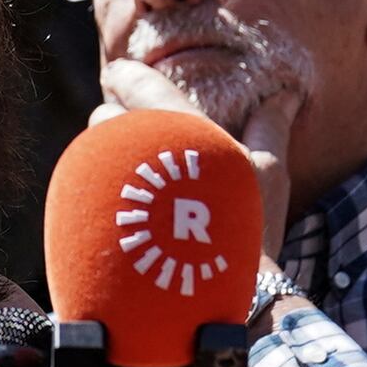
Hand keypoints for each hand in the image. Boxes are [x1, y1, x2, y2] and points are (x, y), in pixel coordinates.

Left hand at [98, 53, 300, 307]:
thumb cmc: (241, 226)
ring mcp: (104, 180)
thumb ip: (270, 128)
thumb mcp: (267, 173)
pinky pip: (84, 189)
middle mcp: (131, 144)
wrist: (200, 292)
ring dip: (103, 157)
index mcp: (173, 123)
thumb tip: (283, 94)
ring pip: (89, 153)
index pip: (135, 81)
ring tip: (125, 175)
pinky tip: (116, 208)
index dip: (125, 75)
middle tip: (133, 136)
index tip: (120, 74)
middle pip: (104, 116)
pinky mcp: (87, 214)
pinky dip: (97, 191)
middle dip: (114, 121)